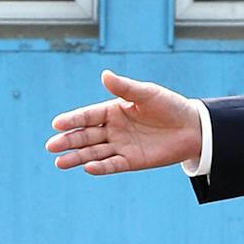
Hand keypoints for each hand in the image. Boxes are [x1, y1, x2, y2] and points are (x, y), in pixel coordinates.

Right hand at [45, 69, 200, 174]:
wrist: (192, 127)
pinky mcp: (131, 161)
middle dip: (68, 141)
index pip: (88, 116)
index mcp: (113, 110)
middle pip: (86, 136)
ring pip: (94, 153)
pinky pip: (113, 164)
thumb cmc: (169, 106)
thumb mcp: (147, 93)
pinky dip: (100, 167)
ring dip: (77, 157)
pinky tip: (87, 168)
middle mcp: (113, 129)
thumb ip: (124, 88)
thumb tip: (104, 75)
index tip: (57, 124)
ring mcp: (121, 146)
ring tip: (59, 162)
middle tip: (51, 146)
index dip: (73, 120)